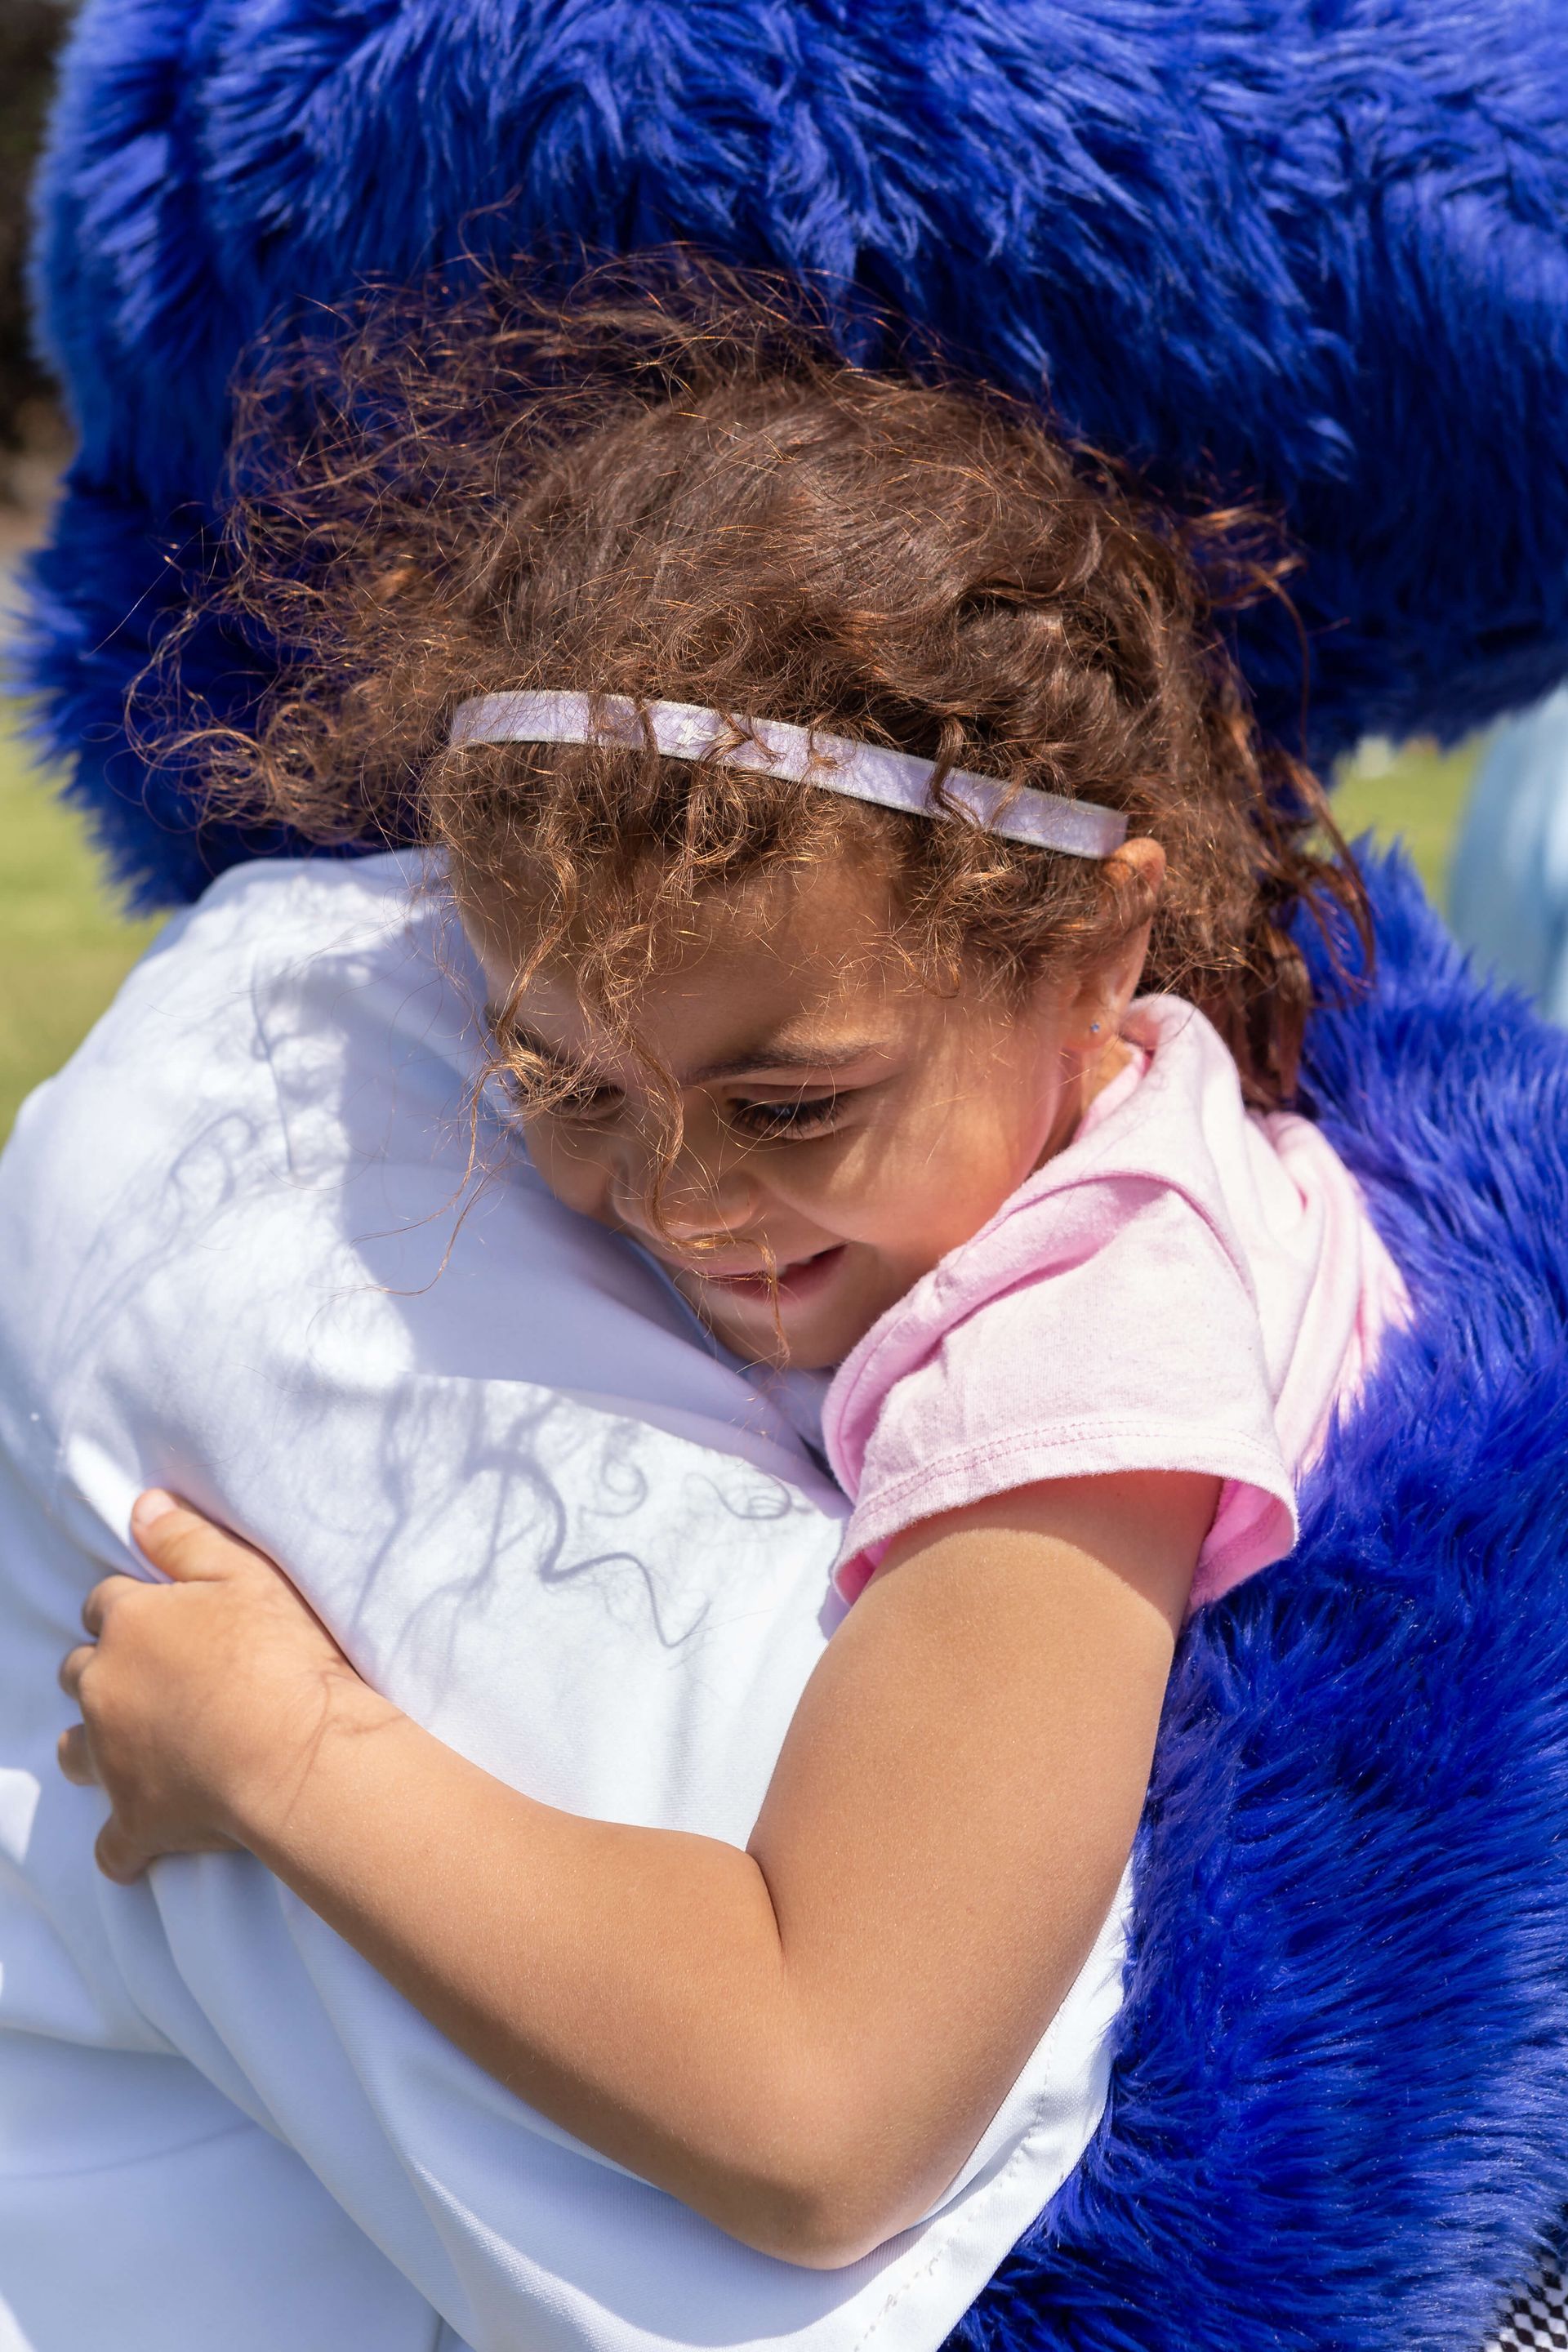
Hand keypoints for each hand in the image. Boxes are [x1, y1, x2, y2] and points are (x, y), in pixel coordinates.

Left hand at [57, 1491, 395, 1882]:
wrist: (296, 1753)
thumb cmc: (280, 1656)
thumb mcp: (245, 1574)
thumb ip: (186, 1539)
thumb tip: (142, 1506)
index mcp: (131, 1626)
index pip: (106, 1605)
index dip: (132, 1612)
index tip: (163, 1621)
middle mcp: (106, 1689)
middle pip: (79, 1674)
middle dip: (104, 1674)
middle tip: (152, 1680)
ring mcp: (114, 1760)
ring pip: (76, 1752)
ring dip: (95, 1747)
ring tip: (130, 1749)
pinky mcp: (136, 1821)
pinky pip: (113, 1846)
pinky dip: (124, 1846)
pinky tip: (140, 1847)